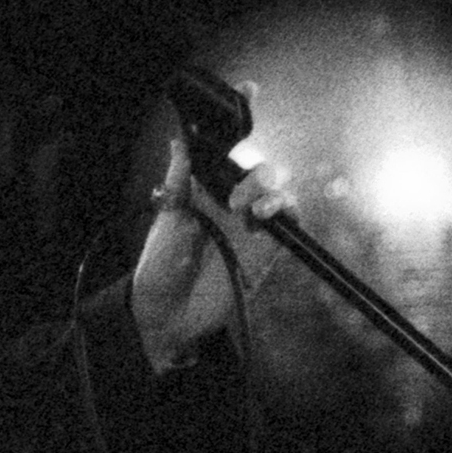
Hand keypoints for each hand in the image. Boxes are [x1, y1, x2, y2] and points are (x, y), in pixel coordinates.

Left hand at [129, 137, 288, 369]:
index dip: (238, 156)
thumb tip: (179, 140)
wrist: (169, 312)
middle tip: (234, 199)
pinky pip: (290, 227)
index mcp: (209, 196)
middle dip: (259, 177)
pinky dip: (289, 214)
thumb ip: (179, 179)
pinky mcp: (267, 254)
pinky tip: (268, 217)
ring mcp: (253, 230)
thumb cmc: (160, 264)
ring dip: (275, 194)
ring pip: (280, 197)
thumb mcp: (167, 217)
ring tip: (255, 210)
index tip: (231, 155)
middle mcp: (234, 209)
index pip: (233, 165)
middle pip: (264, 177)